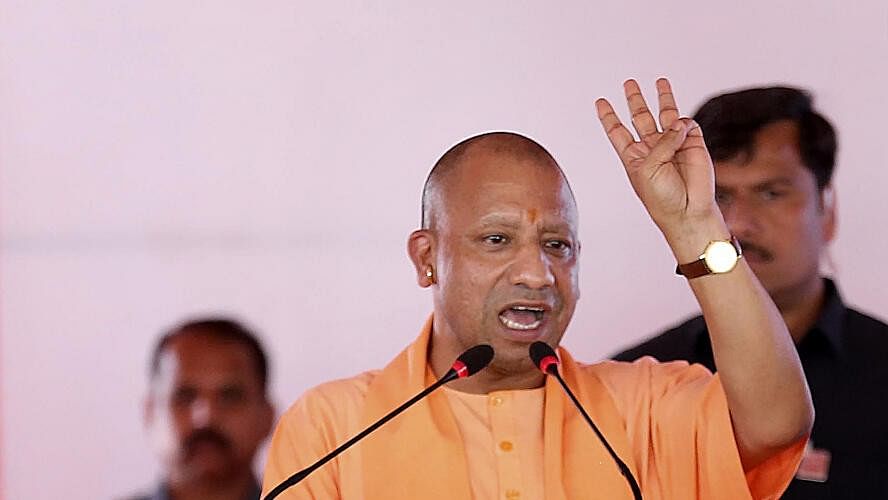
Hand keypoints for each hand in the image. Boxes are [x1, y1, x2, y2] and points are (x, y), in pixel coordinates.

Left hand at [596, 79, 720, 236]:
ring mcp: (673, 144)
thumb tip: (679, 123)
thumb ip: (662, 142)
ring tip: (659, 81)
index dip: (608, 116)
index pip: (617, 131)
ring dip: (662, 98)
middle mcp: (652, 148)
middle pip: (640, 117)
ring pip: (665, 115)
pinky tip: (682, 130)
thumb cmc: (662, 198)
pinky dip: (684, 124)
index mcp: (634, 156)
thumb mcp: (649, 168)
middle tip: (629, 83)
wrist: (688, 211)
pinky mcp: (694, 143)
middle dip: (635, 100)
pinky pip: (688, 124)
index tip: (600, 101)